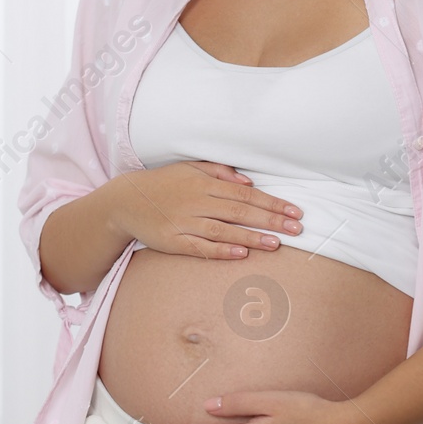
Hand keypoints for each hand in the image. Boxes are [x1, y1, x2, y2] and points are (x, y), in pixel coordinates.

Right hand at [107, 161, 302, 259]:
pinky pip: (200, 247)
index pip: (245, 194)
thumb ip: (220, 172)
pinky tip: (241, 255)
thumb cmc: (164, 184)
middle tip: (296, 229)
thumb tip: (249, 182)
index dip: (271, 203)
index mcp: (204, 184)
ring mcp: (185, 223)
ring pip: (223, 231)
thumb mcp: (191, 168)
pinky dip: (221, 251)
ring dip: (251, 237)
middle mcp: (197, 202)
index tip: (294, 212)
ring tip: (276, 244)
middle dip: (270, 220)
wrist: (126, 201)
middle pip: (240, 211)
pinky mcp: (173, 241)